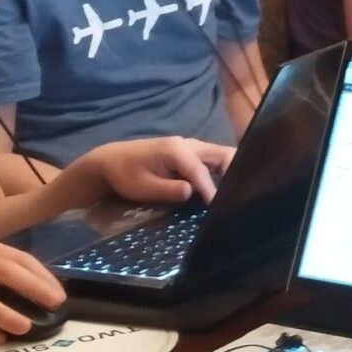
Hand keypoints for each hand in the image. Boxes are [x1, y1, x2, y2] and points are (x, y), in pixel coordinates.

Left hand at [80, 136, 232, 205]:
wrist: (111, 162)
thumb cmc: (125, 175)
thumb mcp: (143, 187)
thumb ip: (168, 189)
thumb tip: (192, 192)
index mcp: (176, 149)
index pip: (200, 171)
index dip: (211, 190)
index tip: (218, 207)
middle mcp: (188, 144)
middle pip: (222, 154)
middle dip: (235, 172)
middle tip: (240, 196)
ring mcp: (190, 147)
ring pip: (221, 155)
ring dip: (231, 171)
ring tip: (237, 193)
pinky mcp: (190, 153)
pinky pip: (213, 160)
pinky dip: (223, 171)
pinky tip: (226, 187)